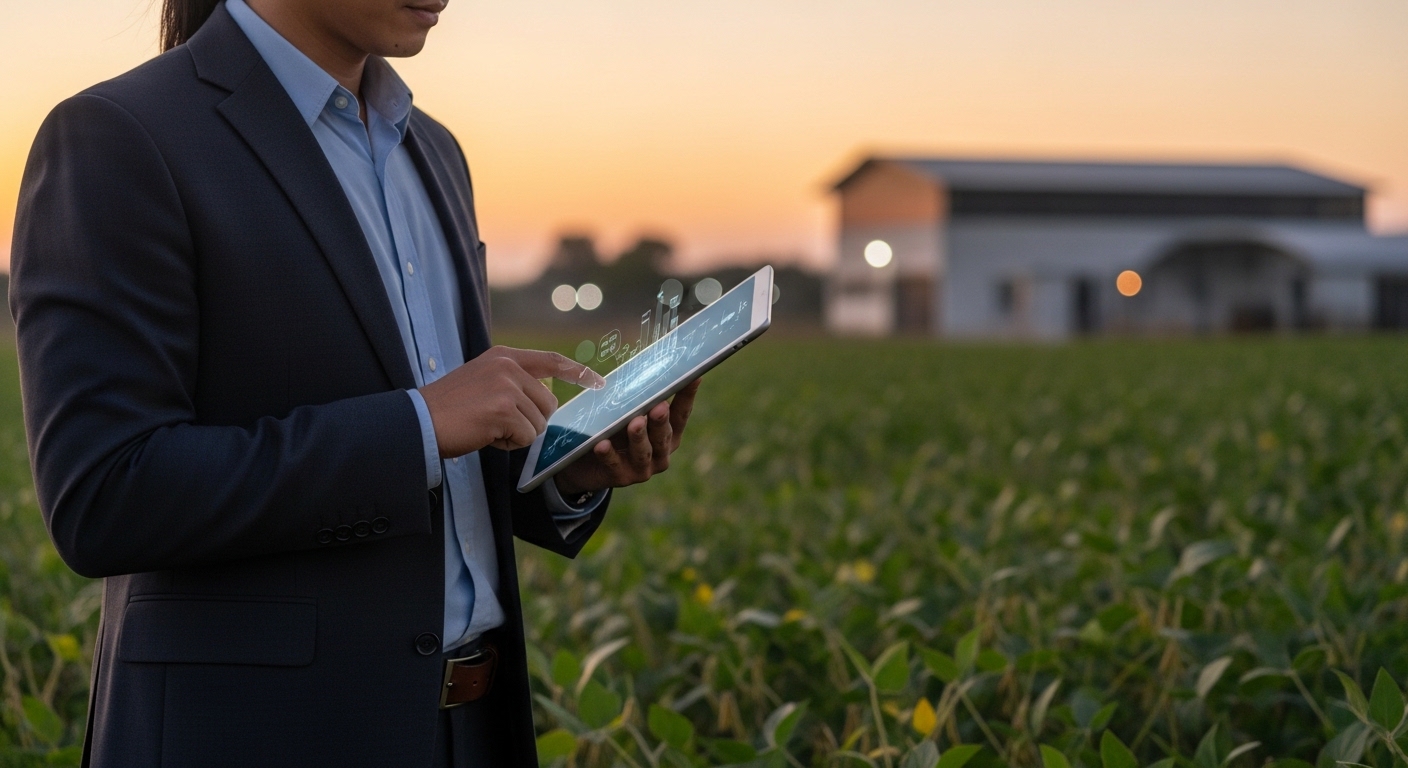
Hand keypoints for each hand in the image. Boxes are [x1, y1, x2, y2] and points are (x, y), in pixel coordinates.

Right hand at [419, 346, 603, 456]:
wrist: (419, 421)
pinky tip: (486, 435)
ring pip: (538, 423)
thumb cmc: (449, 408)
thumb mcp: (483, 379)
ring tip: (487, 427)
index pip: (552, 361)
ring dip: (517, 434)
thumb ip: (513, 381)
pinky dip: (508, 444)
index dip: (579, 373)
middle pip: (549, 403)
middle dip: (531, 421)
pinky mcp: (503, 410)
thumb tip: (547, 399)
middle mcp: (508, 366)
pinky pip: (526, 437)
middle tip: (497, 423)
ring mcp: (506, 387)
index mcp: (504, 356)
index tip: (599, 383)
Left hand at [554, 378, 700, 495]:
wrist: (587, 466)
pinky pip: (614, 464)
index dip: (687, 397)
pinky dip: (609, 455)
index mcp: (669, 435)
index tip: (693, 377)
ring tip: (636, 422)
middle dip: (661, 421)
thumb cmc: (614, 431)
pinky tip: (602, 444)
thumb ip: (636, 399)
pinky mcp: (620, 478)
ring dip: (639, 437)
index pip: (681, 414)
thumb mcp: (627, 414)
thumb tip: (641, 366)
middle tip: (659, 407)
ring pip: (643, 452)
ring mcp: (642, 468)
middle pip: (664, 435)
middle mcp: (661, 454)